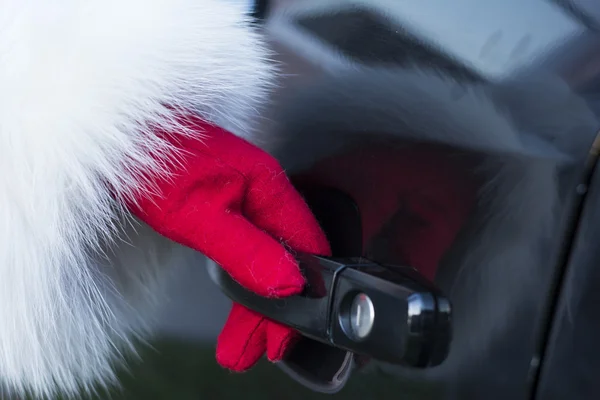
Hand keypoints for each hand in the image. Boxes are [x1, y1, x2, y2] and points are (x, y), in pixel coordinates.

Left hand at [127, 113, 330, 370]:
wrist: (119, 133)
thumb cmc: (152, 162)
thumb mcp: (199, 216)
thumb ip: (247, 250)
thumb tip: (291, 283)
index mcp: (269, 188)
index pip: (306, 252)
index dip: (299, 299)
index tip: (281, 337)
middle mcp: (264, 193)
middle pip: (285, 260)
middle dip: (271, 311)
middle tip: (254, 350)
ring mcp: (245, 197)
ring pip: (265, 256)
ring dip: (255, 301)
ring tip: (241, 342)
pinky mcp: (226, 203)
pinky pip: (249, 247)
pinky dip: (245, 279)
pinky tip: (239, 297)